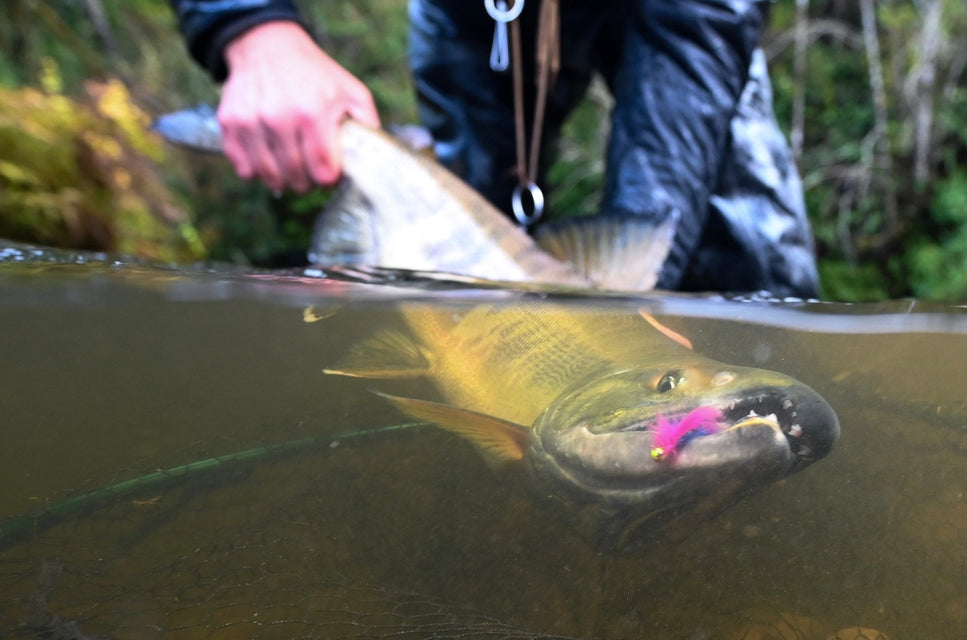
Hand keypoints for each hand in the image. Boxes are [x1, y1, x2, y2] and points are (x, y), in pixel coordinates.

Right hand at [218, 21, 379, 191]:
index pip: (322, 173)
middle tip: (311, 170)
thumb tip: (374, 158)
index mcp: (312, 114)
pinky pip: (244, 169)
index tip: (329, 173)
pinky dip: (257, 171)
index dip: (328, 179)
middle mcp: (279, 119)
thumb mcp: (352, 91)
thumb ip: (367, 125)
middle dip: (308, 181)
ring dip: (283, 179)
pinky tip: (268, 157)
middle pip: (296, 179)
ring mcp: (251, 121)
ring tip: (291, 166)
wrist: (267, 46)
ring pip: (269, 177)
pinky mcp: (230, 124)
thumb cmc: (314, 74)